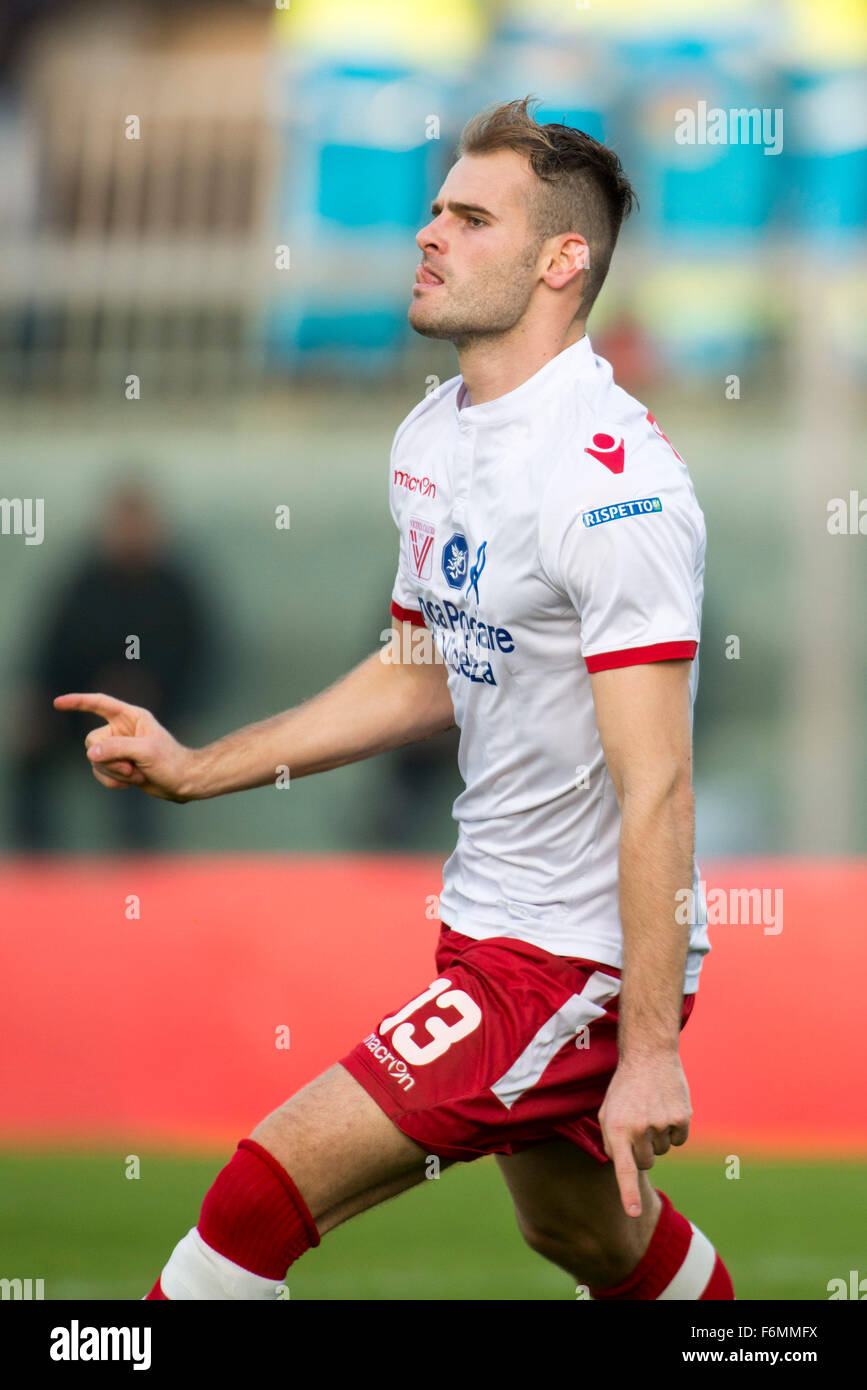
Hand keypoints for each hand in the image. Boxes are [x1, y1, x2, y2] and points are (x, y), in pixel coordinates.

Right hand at [53, 691, 195, 802]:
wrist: (182, 782)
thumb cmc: (171, 762)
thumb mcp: (146, 751)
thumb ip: (117, 748)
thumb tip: (90, 752)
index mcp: (131, 716)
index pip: (100, 704)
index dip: (78, 702)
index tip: (58, 703)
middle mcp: (121, 729)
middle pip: (93, 740)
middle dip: (109, 758)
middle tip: (132, 767)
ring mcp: (118, 747)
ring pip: (94, 758)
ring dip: (112, 771)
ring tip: (136, 774)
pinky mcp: (117, 764)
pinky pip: (99, 771)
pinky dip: (111, 779)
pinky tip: (129, 783)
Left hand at [598, 1052, 690, 1217]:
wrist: (648, 1055)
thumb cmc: (624, 1088)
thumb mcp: (606, 1112)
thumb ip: (611, 1143)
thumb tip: (623, 1169)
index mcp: (617, 1127)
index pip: (623, 1168)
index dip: (629, 1193)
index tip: (634, 1214)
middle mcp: (639, 1127)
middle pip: (645, 1163)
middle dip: (642, 1150)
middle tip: (638, 1122)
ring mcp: (662, 1122)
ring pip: (664, 1151)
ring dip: (658, 1137)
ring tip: (651, 1109)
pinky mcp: (682, 1117)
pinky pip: (679, 1140)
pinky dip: (674, 1129)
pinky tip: (666, 1107)